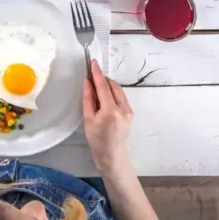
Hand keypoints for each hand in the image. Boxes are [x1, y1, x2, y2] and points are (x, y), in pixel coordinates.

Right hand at [82, 60, 133, 176]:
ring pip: (118, 90)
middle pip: (113, 86)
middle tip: (91, 78)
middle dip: (103, 79)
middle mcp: (123, 108)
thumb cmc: (97, 141)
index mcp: (111, 111)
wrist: (112, 156)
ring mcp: (129, 110)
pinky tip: (104, 98)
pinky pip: (121, 97)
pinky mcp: (131, 113)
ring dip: (108, 86)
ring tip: (96, 89)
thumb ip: (88, 99)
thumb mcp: (88, 120)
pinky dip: (113, 93)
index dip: (97, 73)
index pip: (103, 86)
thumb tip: (87, 82)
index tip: (93, 63)